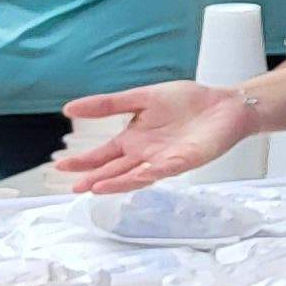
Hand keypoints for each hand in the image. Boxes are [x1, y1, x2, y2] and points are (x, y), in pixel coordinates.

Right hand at [57, 80, 253, 192]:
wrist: (225, 103)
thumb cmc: (186, 101)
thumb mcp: (141, 98)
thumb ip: (108, 105)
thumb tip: (68, 108)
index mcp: (133, 140)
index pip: (103, 155)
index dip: (83, 162)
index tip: (60, 166)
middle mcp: (146, 154)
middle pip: (115, 170)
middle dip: (95, 178)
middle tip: (74, 186)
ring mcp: (166, 159)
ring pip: (137, 175)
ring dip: (118, 182)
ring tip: (97, 187)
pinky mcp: (187, 159)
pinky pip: (167, 168)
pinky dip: (152, 172)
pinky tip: (138, 175)